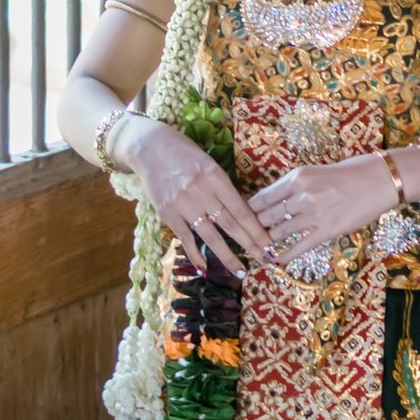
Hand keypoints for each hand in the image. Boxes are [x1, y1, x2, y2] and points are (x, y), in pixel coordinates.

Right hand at [117, 115, 275, 277]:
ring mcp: (183, 204)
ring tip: (240, 271)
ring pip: (210, 236)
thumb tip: (242, 214)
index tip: (269, 243)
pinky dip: (195, 255)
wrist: (150, 148)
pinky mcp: (167, 214)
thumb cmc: (185, 154)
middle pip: (230, 224)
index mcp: (216, 176)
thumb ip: (222, 188)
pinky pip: (185, 238)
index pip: (240, 209)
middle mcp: (201, 191)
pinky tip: (205, 269)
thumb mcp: (209, 165)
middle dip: (249, 244)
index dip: (256, 228)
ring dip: (226, 256)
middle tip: (264, 259)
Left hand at [249, 154, 397, 264]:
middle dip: (256, 227)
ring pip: (280, 232)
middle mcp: (302, 195)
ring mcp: (314, 214)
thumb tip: (276, 200)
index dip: (250, 210)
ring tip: (260, 248)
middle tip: (249, 235)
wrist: (381, 180)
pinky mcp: (328, 231)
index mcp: (298, 177)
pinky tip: (276, 261)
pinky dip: (285, 255)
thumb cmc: (353, 171)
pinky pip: (300, 246)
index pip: (263, 197)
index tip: (244, 217)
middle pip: (267, 216)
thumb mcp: (317, 171)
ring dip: (269, 241)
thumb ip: (296, 185)